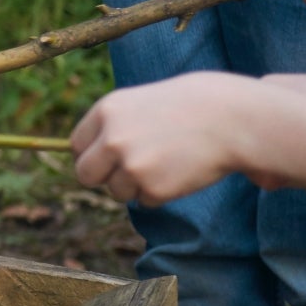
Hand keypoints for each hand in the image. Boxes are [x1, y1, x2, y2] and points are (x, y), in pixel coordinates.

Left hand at [71, 72, 266, 204]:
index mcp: (106, 111)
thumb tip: (90, 154)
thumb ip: (114, 126)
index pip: (77, 145)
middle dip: (103, 177)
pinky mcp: (152, 188)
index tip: (105, 159)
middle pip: (85, 174)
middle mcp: (111, 138)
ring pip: (116, 190)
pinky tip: (179, 172)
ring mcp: (130, 165)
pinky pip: (144, 201)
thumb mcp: (141, 104)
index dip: (91, 155)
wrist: (228, 118)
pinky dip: (159, 193)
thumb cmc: (188, 107)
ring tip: (165, 164)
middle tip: (127, 173)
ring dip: (135, 185)